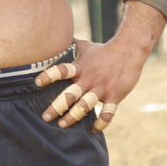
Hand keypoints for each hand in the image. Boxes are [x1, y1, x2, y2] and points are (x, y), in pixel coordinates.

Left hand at [35, 37, 150, 132]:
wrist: (129, 51)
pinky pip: (107, 114)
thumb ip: (71, 44)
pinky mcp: (114, 96)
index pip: (62, 71)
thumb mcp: (86, 46)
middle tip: (46, 117)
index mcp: (80, 67)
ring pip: (84, 107)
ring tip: (62, 125)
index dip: (49, 76)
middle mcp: (89, 79)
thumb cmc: (104, 50)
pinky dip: (100, 124)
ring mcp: (102, 89)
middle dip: (56, 107)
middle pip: (70, 95)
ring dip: (73, 117)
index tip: (37, 83)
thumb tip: (58, 36)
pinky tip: (93, 129)